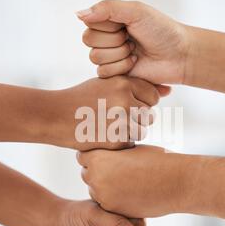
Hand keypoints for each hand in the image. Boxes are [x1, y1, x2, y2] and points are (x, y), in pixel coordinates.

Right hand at [44, 76, 162, 150]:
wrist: (54, 116)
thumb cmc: (81, 98)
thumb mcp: (106, 84)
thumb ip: (135, 86)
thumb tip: (169, 90)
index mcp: (124, 83)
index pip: (153, 96)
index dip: (141, 102)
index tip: (127, 105)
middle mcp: (125, 100)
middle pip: (149, 114)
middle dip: (136, 117)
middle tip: (114, 117)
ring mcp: (122, 121)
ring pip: (142, 129)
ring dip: (130, 130)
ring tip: (108, 126)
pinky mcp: (117, 139)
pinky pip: (131, 142)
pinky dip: (121, 141)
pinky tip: (103, 135)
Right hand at [77, 0, 190, 84]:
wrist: (179, 55)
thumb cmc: (162, 30)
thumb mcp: (136, 11)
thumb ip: (107, 8)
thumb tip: (78, 14)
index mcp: (111, 20)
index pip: (90, 23)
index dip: (108, 26)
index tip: (127, 26)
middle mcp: (108, 37)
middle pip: (89, 40)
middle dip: (113, 41)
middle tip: (132, 40)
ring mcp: (111, 56)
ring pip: (95, 57)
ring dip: (119, 55)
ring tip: (136, 52)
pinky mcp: (115, 74)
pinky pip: (103, 72)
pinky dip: (120, 67)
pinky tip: (135, 63)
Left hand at [77, 145, 208, 217]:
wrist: (176, 181)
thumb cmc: (156, 160)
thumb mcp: (129, 148)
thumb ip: (111, 153)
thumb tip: (102, 153)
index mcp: (98, 157)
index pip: (82, 156)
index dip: (95, 156)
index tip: (107, 157)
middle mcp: (96, 177)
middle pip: (87, 174)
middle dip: (98, 172)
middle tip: (118, 170)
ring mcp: (103, 196)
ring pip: (95, 191)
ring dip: (105, 188)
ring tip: (127, 181)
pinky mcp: (113, 210)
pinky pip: (106, 204)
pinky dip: (114, 200)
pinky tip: (131, 192)